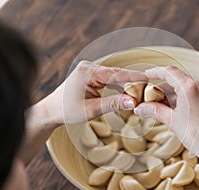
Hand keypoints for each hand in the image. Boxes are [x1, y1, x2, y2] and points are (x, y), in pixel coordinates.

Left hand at [21, 61, 146, 163]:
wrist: (50, 112)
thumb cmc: (66, 111)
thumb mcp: (91, 109)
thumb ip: (112, 104)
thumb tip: (132, 102)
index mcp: (86, 72)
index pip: (115, 73)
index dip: (133, 77)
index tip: (148, 78)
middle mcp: (88, 68)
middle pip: (116, 74)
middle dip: (131, 82)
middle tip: (148, 89)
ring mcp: (89, 71)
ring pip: (113, 77)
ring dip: (125, 85)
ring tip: (140, 93)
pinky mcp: (90, 76)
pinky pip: (108, 80)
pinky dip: (117, 87)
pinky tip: (127, 93)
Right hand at [134, 66, 198, 189]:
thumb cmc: (198, 136)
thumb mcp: (173, 122)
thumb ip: (155, 111)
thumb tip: (140, 108)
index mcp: (191, 87)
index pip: (169, 72)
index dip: (155, 72)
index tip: (146, 75)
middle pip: (178, 80)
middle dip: (163, 88)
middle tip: (151, 99)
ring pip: (187, 87)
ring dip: (174, 94)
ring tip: (163, 107)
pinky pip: (197, 93)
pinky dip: (185, 98)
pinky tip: (178, 109)